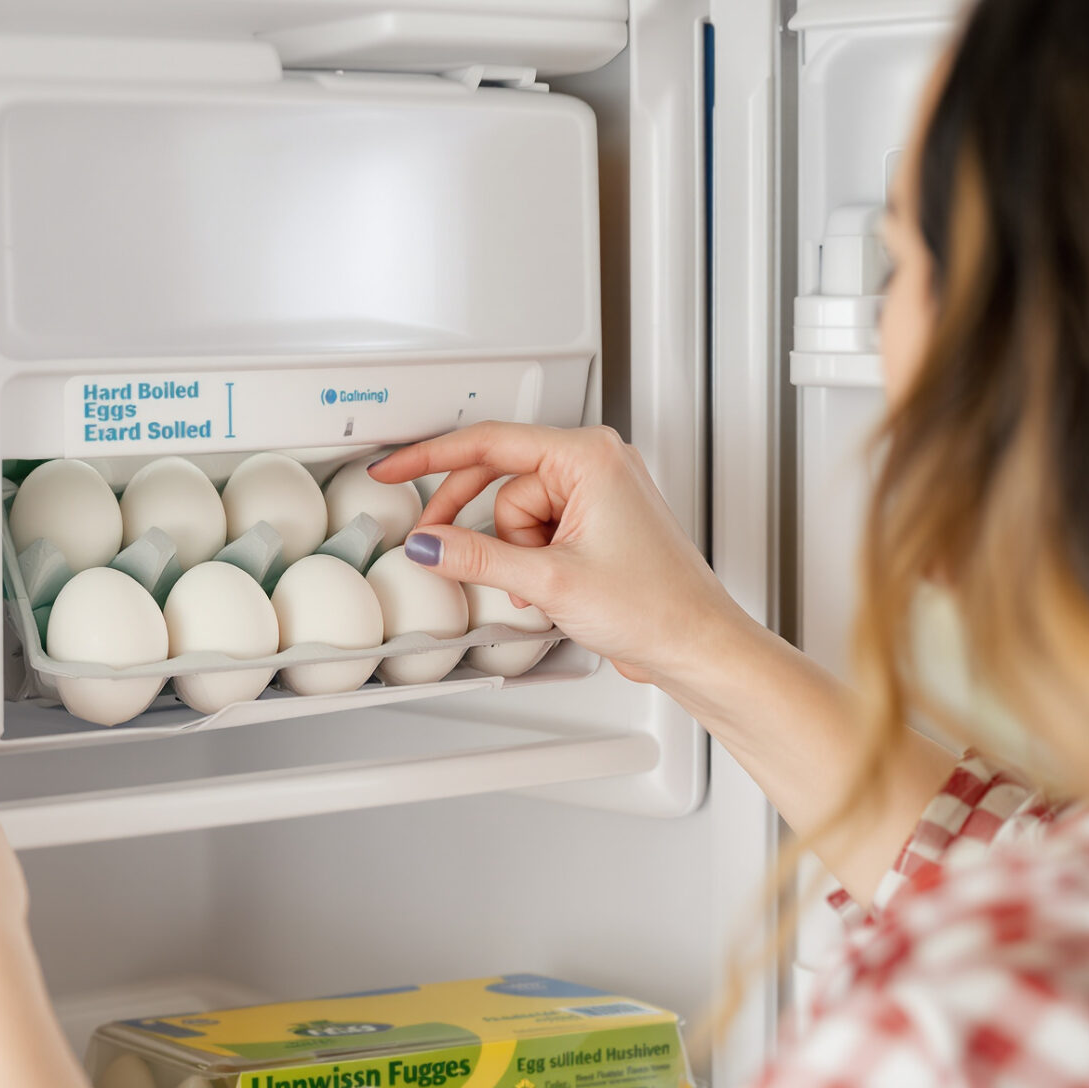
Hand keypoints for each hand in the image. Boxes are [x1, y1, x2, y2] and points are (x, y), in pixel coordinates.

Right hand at [369, 423, 747, 684]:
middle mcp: (595, 465)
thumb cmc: (656, 605)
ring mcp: (597, 495)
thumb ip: (478, 557)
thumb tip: (429, 543)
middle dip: (481, 527)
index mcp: (589, 456)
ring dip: (515, 554)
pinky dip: (530, 561)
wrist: (696, 644)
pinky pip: (538, 531)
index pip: (489, 442)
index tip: (392, 467)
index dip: (431, 458)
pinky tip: (548, 588)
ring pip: (515, 514)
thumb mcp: (549, 580)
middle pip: (500, 481)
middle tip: (440, 548)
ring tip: (543, 586)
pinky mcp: (596, 525)